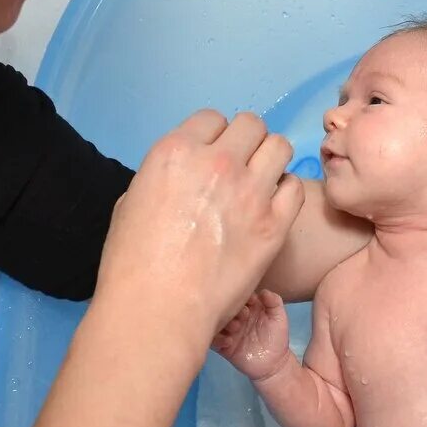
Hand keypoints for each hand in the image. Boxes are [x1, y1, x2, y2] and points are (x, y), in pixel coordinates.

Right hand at [94, 110, 304, 347]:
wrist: (158, 309)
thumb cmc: (132, 263)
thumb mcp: (130, 202)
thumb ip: (164, 178)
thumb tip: (181, 179)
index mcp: (176, 151)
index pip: (211, 118)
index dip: (212, 136)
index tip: (211, 155)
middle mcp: (217, 162)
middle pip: (250, 124)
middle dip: (246, 141)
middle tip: (240, 166)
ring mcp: (250, 192)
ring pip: (279, 145)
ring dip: (270, 159)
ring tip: (261, 182)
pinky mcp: (274, 224)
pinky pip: (295, 187)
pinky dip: (285, 193)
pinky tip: (272, 208)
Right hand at [212, 291, 290, 379]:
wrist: (273, 364)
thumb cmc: (276, 337)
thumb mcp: (279, 317)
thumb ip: (274, 302)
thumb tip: (263, 291)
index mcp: (248, 307)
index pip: (239, 295)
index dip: (243, 296)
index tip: (250, 302)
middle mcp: (236, 317)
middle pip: (226, 307)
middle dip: (233, 309)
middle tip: (243, 316)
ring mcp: (229, 331)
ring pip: (217, 322)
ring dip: (224, 323)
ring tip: (236, 328)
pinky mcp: (223, 346)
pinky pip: (213, 340)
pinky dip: (218, 339)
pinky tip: (230, 342)